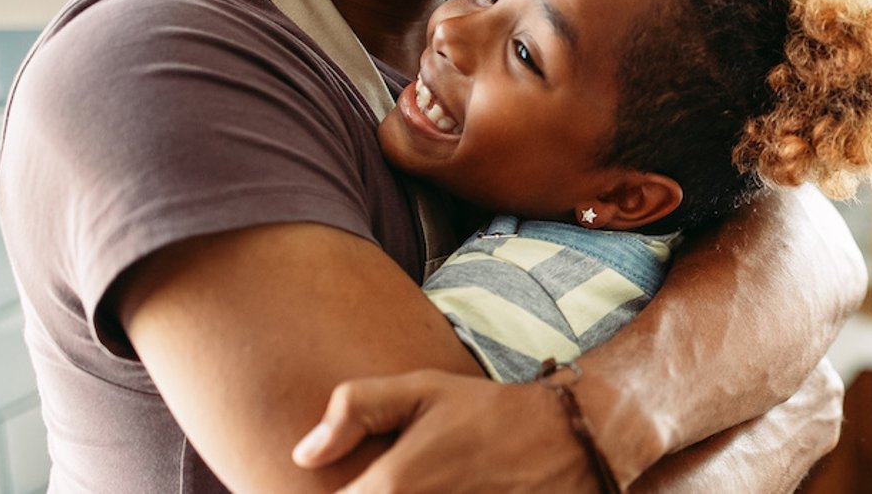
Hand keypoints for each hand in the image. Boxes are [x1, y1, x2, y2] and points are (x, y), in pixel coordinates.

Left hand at [292, 369, 598, 493]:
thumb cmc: (489, 415)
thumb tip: (304, 454)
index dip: (339, 491)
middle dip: (372, 493)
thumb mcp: (423, 389)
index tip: (355, 481)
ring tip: (429, 480)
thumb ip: (354, 409)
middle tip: (397, 477)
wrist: (568, 444)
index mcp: (391, 488)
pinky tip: (445, 489)